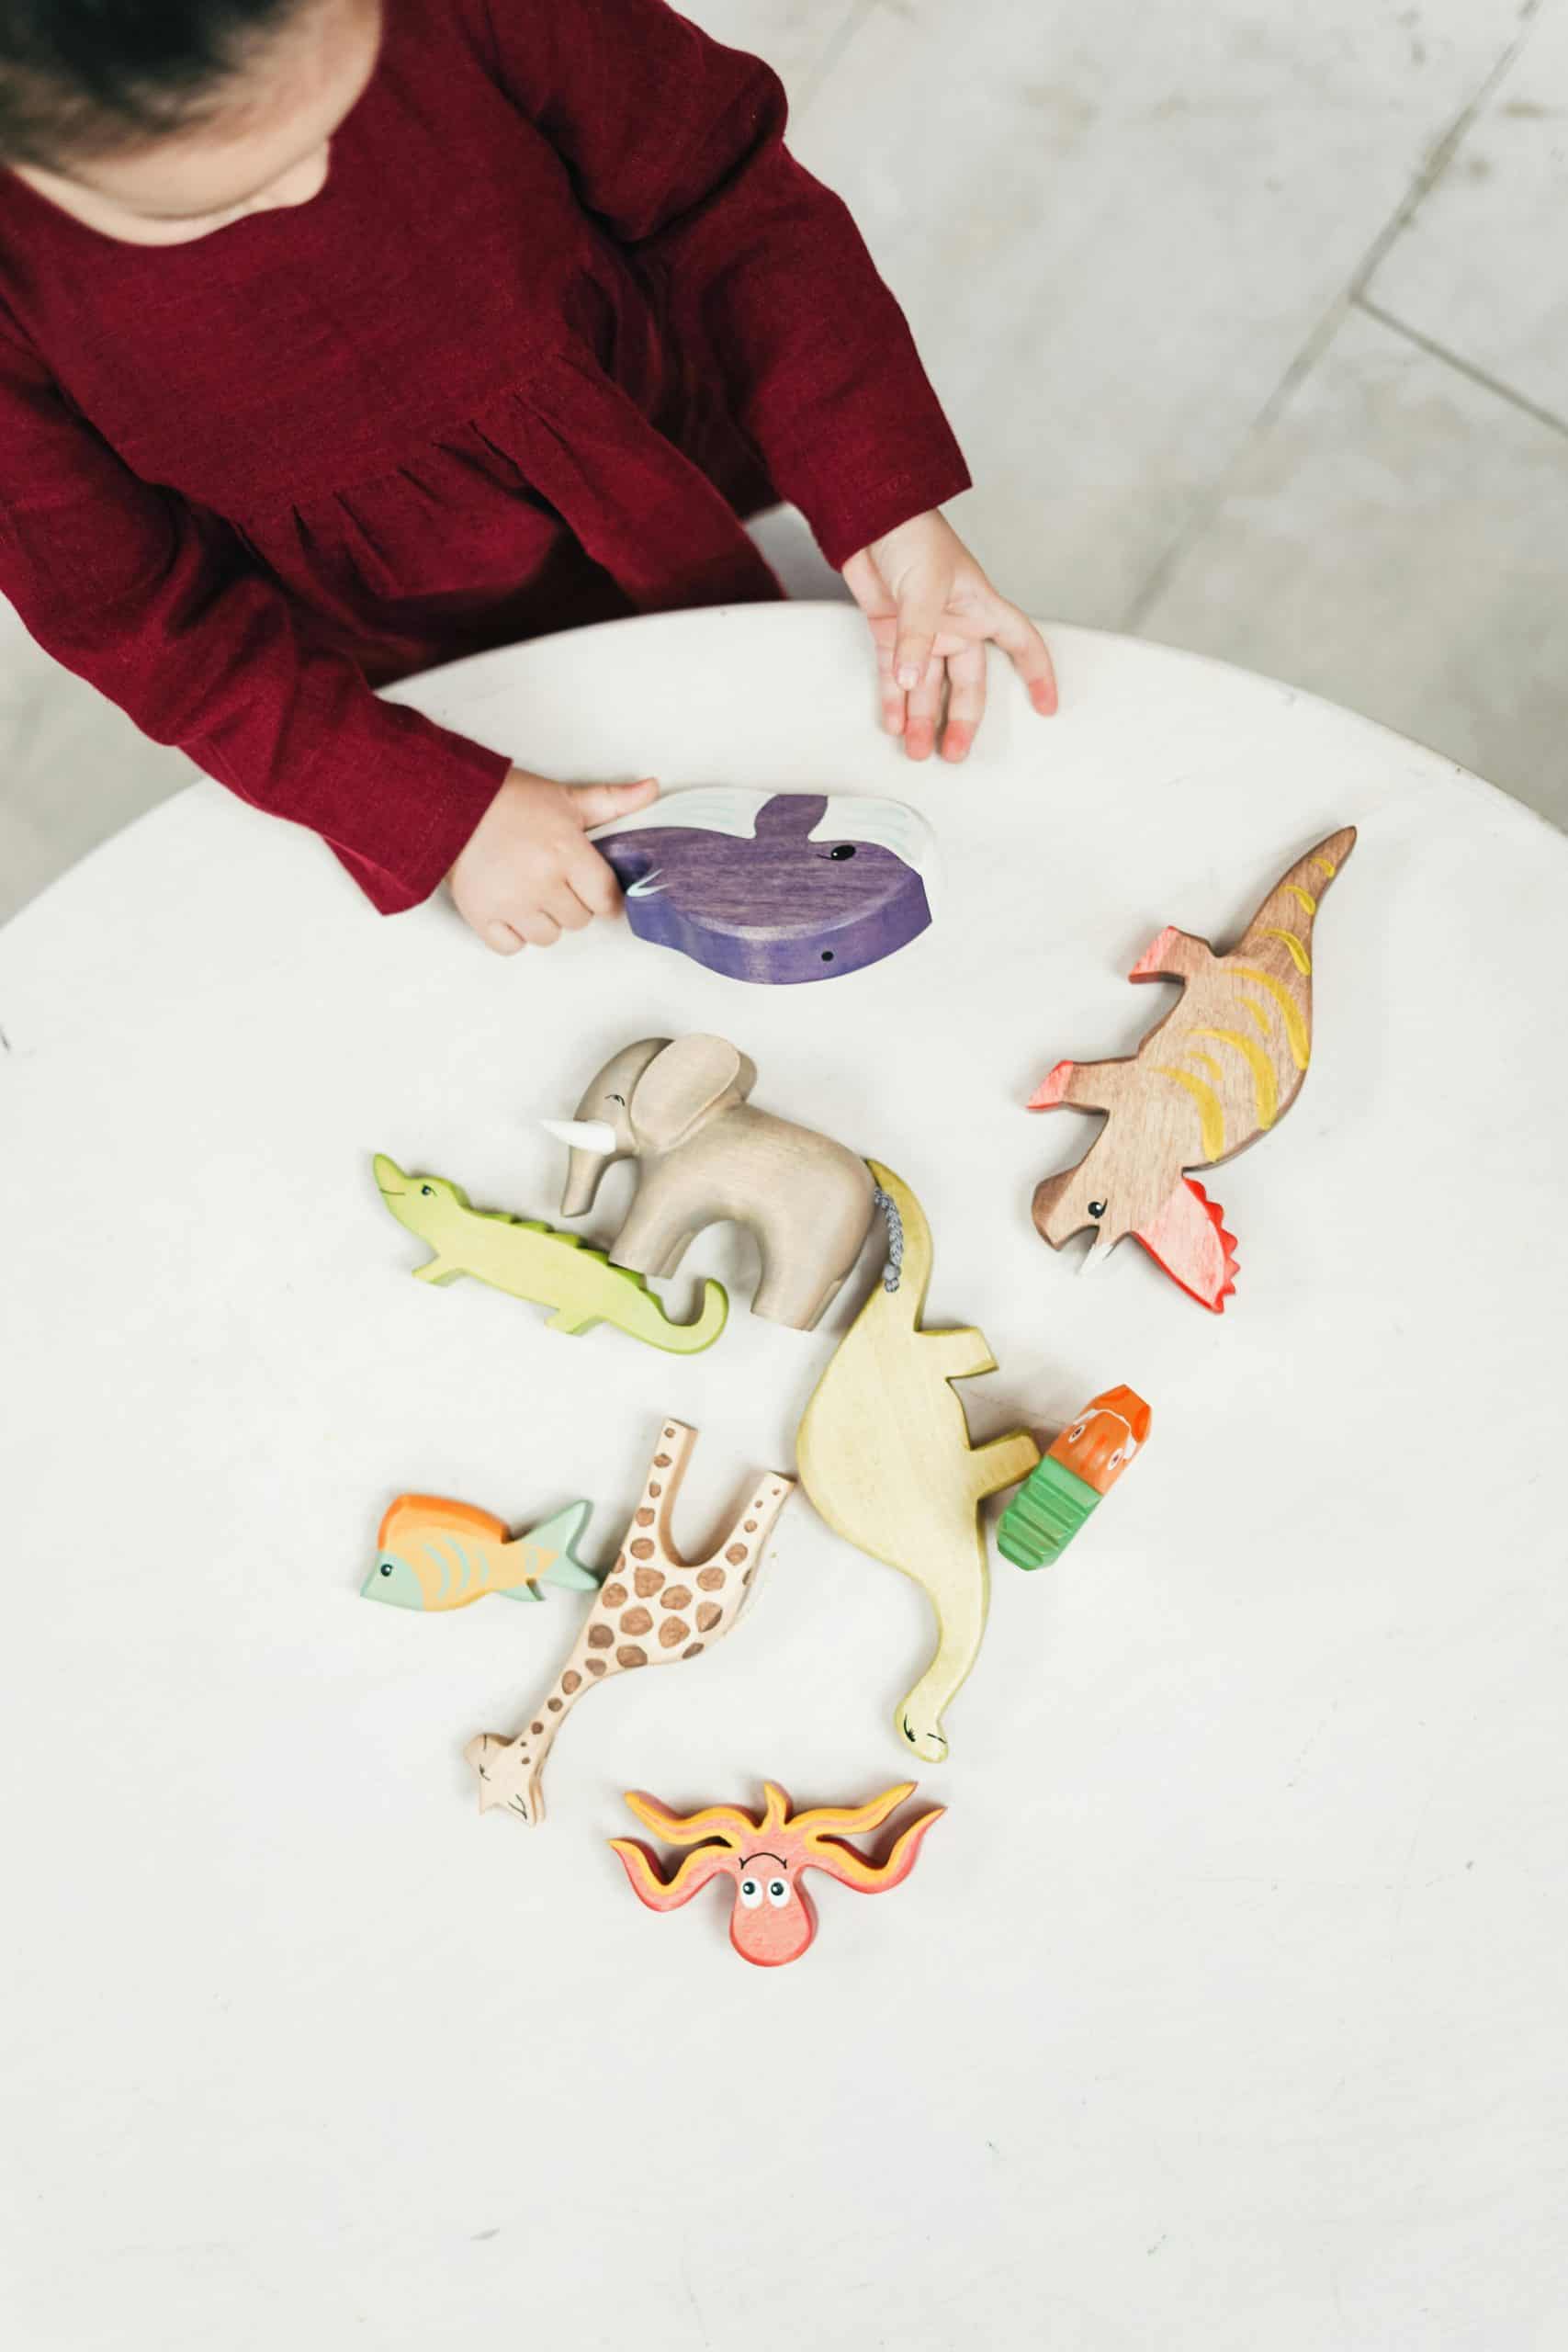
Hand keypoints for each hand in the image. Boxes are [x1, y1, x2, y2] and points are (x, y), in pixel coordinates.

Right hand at [448, 768, 658, 953]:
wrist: (450, 804)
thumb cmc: (508, 800)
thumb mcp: (565, 797)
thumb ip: (611, 801)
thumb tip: (650, 789)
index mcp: (566, 852)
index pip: (606, 898)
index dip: (604, 896)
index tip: (595, 889)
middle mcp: (541, 883)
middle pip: (579, 920)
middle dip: (573, 903)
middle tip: (555, 880)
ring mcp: (511, 904)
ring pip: (549, 937)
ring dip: (545, 921)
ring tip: (531, 892)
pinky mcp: (482, 917)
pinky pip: (512, 947)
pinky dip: (513, 934)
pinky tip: (510, 909)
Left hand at [843, 511, 1056, 761]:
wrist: (870, 517)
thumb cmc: (913, 536)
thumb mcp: (924, 588)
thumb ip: (918, 638)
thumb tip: (911, 681)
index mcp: (981, 608)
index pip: (1021, 643)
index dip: (1038, 673)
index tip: (1047, 707)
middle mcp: (956, 625)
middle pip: (968, 683)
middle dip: (962, 720)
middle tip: (954, 752)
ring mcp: (923, 632)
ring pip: (928, 687)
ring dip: (921, 718)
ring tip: (916, 750)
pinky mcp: (891, 633)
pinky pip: (895, 676)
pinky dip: (893, 700)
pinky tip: (893, 724)